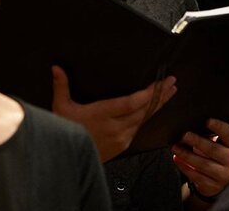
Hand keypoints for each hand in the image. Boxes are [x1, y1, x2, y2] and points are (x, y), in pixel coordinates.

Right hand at [51, 66, 176, 160]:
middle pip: (144, 110)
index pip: (132, 103)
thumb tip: (56, 68)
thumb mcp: (60, 109)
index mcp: (102, 116)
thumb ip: (61, 87)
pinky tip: (155, 107)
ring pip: (145, 119)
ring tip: (169, 92)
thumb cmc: (65, 132)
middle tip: (172, 82)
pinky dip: (149, 115)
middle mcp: (115, 128)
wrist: (66, 159)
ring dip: (158, 105)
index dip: (149, 93)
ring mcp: (121, 138)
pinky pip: (140, 127)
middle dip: (160, 95)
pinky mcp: (123, 145)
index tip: (161, 82)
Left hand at [173, 118, 228, 200]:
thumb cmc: (212, 155)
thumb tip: (189, 128)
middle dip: (198, 142)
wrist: (215, 180)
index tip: (207, 121)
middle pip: (214, 150)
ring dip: (187, 155)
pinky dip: (185, 167)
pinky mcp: (214, 186)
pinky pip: (197, 176)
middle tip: (184, 135)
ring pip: (204, 164)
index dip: (219, 127)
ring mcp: (224, 174)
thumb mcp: (214, 143)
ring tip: (175, 148)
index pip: (228, 134)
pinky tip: (177, 159)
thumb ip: (207, 136)